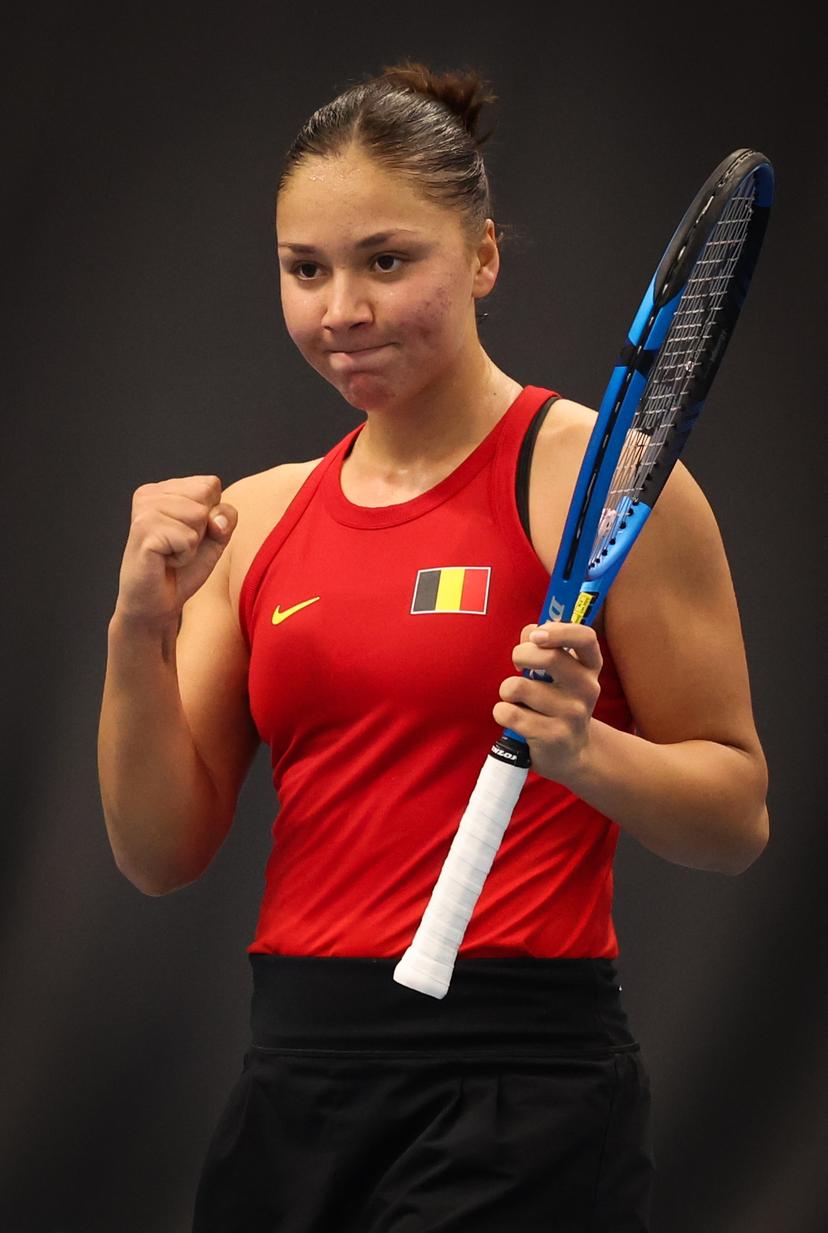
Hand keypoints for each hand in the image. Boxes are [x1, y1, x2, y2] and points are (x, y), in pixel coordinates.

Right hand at [114, 475, 237, 630]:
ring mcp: (144, 511)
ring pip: (199, 516)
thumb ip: (225, 516)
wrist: (157, 603)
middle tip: (179, 546)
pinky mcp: (143, 530)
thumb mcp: (215, 537)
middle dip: (203, 529)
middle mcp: (149, 494)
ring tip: (171, 553)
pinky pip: (188, 538)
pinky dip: (184, 556)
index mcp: (163, 489)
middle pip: (206, 497)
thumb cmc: (183, 569)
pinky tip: (165, 561)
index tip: (188, 534)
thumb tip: (215, 517)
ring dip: (193, 544)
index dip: (211, 515)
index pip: (210, 484)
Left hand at [492, 621, 602, 783]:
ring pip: (519, 686)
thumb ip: (544, 646)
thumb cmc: (557, 703)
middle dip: (520, 655)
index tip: (537, 636)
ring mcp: (572, 714)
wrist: (571, 753)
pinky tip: (513, 718)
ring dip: (507, 690)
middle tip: (518, 667)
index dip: (559, 630)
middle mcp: (587, 689)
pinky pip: (509, 713)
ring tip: (516, 700)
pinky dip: (502, 712)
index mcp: (590, 667)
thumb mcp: (560, 674)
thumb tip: (529, 631)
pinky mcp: (553, 736)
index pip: (585, 637)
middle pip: (548, 657)